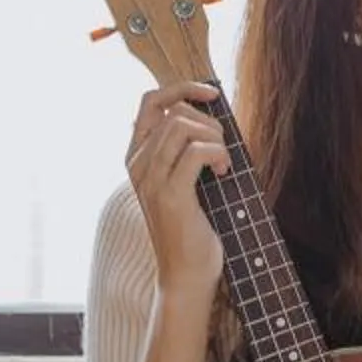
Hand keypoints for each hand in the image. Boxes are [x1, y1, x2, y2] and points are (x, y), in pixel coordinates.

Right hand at [124, 82, 227, 287]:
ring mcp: (150, 179)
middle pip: (173, 111)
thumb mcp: (186, 179)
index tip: (212, 94)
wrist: (186, 274)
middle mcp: (137, 164)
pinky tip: (224, 173)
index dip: (182, 88)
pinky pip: (196, 151)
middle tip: (223, 149)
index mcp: (137, 156)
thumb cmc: (193, 227)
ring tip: (223, 163)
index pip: (150, 101)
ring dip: (215, 137)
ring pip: (183, 126)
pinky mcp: (170, 194)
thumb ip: (185, 148)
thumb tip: (208, 113)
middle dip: (209, 121)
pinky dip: (219, 154)